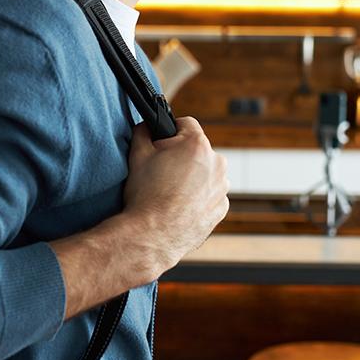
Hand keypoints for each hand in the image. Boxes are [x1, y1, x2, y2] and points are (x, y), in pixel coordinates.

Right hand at [122, 117, 228, 276]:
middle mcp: (217, 162)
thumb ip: (143, 132)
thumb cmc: (146, 194)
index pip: (186, 124)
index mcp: (197, 145)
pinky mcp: (221, 208)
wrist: (153, 235)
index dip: (170, 132)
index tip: (161, 145)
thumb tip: (147, 126)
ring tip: (170, 192)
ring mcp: (222, 187)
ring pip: (206, 172)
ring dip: (193, 177)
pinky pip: (210, 194)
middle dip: (182, 156)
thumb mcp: (137, 155)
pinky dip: (199, 197)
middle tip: (162, 172)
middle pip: (197, 149)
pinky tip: (180, 206)